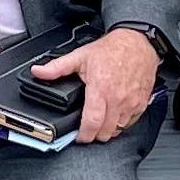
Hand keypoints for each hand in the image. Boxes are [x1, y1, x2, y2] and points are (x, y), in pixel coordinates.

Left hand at [30, 26, 160, 143]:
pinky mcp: (141, 103)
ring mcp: (131, 103)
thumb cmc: (112, 49)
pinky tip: (114, 115)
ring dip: (108, 130)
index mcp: (100, 89)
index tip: (79, 137)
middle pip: (105, 132)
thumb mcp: (80, 56)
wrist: (138, 42)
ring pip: (118, 130)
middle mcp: (117, 99)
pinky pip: (130, 123)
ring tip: (100, 122)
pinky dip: (122, 124)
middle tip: (87, 129)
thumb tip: (38, 72)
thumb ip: (57, 67)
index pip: (92, 122)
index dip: (83, 135)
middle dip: (94, 135)